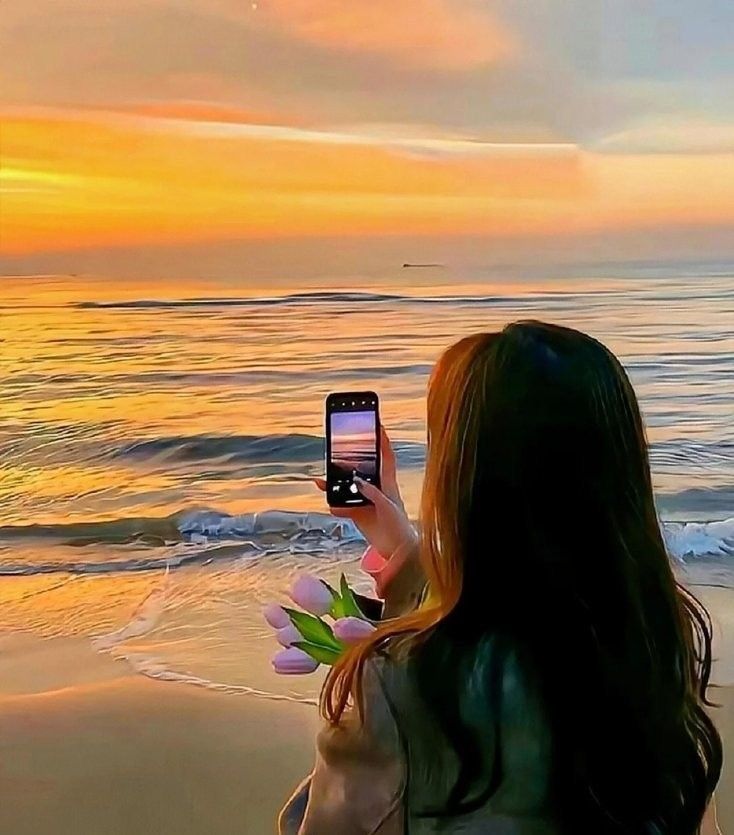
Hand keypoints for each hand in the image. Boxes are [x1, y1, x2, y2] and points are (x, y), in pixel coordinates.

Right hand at [315, 425, 415, 559]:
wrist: (397, 550)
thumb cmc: (399, 526)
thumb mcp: (387, 506)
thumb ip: (372, 493)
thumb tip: (355, 481)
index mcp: (388, 482)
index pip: (385, 455)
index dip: (382, 439)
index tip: (377, 423)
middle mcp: (376, 488)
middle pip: (362, 467)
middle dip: (351, 457)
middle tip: (340, 445)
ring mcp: (366, 500)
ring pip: (348, 485)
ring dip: (336, 482)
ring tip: (324, 479)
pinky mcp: (358, 513)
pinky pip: (342, 504)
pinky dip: (334, 503)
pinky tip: (328, 501)